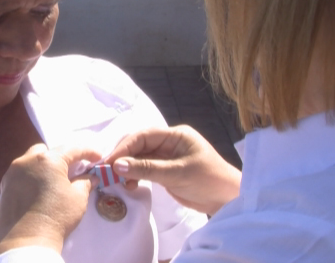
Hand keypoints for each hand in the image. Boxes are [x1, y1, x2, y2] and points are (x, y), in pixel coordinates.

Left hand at [0, 144, 101, 258]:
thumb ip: (85, 182)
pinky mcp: (4, 186)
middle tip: (71, 170)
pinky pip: (21, 174)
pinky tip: (38, 190)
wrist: (26, 241)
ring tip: (53, 181)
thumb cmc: (56, 216)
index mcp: (48, 159)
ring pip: (31, 161)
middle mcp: (27, 160)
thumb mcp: (77, 198)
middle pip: (47, 151)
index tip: (97, 158)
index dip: (88, 152)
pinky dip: (31, 177)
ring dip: (43, 166)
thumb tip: (91, 177)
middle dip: (60, 157)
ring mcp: (12, 173)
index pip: (72, 149)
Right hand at [105, 125, 240, 214]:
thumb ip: (147, 168)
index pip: (143, 136)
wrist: (228, 200)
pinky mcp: (165, 170)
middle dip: (122, 157)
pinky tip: (129, 184)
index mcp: (175, 135)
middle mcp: (169, 142)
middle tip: (107, 173)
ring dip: (127, 168)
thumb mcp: (177, 174)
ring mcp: (166, 156)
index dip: (124, 147)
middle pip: (138, 145)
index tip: (109, 162)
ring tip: (119, 182)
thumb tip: (118, 165)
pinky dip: (135, 175)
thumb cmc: (208, 180)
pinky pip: (144, 169)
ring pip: (139, 158)